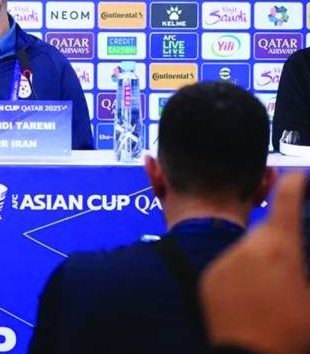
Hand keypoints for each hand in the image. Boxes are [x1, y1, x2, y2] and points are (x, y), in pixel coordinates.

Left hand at [201, 171, 309, 353]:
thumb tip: (298, 256)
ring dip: (259, 262)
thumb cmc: (291, 332)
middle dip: (280, 243)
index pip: (286, 200)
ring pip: (247, 251)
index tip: (299, 175)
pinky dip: (240, 275)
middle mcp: (247, 247)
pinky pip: (228, 267)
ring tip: (272, 292)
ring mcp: (224, 261)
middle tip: (292, 268)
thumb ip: (306, 266)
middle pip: (267, 231)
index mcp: (280, 247)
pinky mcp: (208, 277)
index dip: (294, 183)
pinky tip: (252, 298)